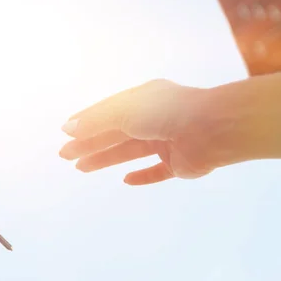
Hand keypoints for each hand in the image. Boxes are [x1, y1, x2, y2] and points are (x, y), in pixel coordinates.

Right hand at [59, 79, 219, 184]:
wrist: (215, 128)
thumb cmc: (167, 113)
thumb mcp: (124, 111)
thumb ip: (96, 121)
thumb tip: (68, 128)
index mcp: (142, 100)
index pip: (107, 112)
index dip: (86, 122)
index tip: (66, 133)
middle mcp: (153, 118)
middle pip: (114, 133)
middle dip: (89, 144)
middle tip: (65, 155)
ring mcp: (167, 141)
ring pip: (129, 151)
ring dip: (105, 159)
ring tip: (81, 168)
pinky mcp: (179, 162)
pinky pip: (157, 171)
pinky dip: (142, 176)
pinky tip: (126, 181)